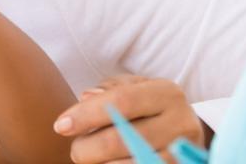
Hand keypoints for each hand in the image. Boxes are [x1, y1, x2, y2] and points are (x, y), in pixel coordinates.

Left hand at [53, 76, 205, 162]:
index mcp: (167, 93)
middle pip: (121, 138)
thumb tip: (86, 98)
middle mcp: (181, 122)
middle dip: (87, 147)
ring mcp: (184, 151)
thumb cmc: (146, 109)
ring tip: (92, 159)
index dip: (86, 115)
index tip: (60, 126)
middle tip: (76, 150)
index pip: (121, 102)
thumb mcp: (132, 90)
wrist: (185, 134)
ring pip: (131, 163)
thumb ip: (108, 91)